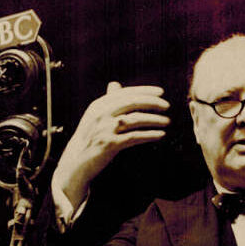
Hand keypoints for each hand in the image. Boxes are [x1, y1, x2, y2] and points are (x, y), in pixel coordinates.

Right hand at [53, 81, 170, 208]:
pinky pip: (134, 137)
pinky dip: (149, 135)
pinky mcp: (110, 144)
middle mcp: (101, 114)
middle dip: (152, 103)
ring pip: (135, 119)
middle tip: (167, 106)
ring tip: (167, 122)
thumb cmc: (89, 137)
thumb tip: (115, 84)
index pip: (125, 93)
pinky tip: (160, 135)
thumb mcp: (95, 116)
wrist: (76, 161)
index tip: (161, 92)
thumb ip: (107, 101)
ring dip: (154, 120)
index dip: (144, 91)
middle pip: (131, 103)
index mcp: (99, 105)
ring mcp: (105, 129)